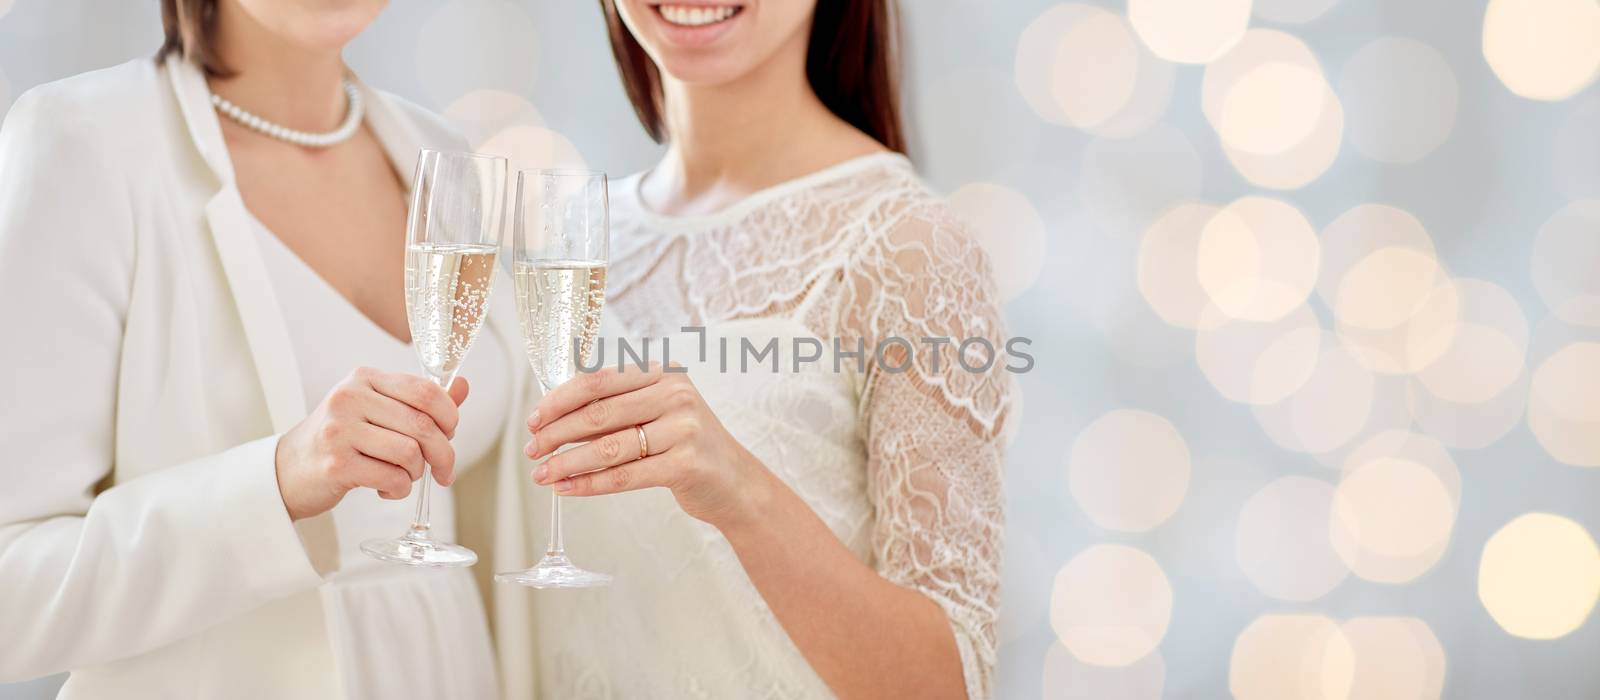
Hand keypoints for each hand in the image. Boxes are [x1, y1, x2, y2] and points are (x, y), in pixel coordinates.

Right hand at [276, 367, 468, 520]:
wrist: (288, 470)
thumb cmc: (341, 439)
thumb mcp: (377, 410)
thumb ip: (419, 401)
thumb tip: (464, 385)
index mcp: (364, 378)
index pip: (426, 391)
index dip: (449, 416)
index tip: (450, 434)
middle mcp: (349, 398)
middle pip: (423, 425)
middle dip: (444, 453)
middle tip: (445, 471)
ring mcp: (339, 430)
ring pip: (410, 453)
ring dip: (417, 473)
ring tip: (403, 476)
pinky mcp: (336, 464)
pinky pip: (392, 478)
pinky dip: (400, 489)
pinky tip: (387, 488)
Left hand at [525, 364, 772, 529]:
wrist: (735, 481)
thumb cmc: (687, 445)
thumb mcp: (657, 413)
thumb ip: (616, 409)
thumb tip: (552, 419)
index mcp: (663, 373)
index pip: (598, 381)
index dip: (559, 400)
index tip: (533, 420)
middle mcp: (675, 394)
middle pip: (598, 413)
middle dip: (556, 434)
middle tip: (531, 451)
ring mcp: (683, 428)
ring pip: (607, 447)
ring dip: (566, 462)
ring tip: (542, 474)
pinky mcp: (686, 464)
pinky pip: (624, 475)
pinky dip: (589, 484)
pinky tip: (566, 489)